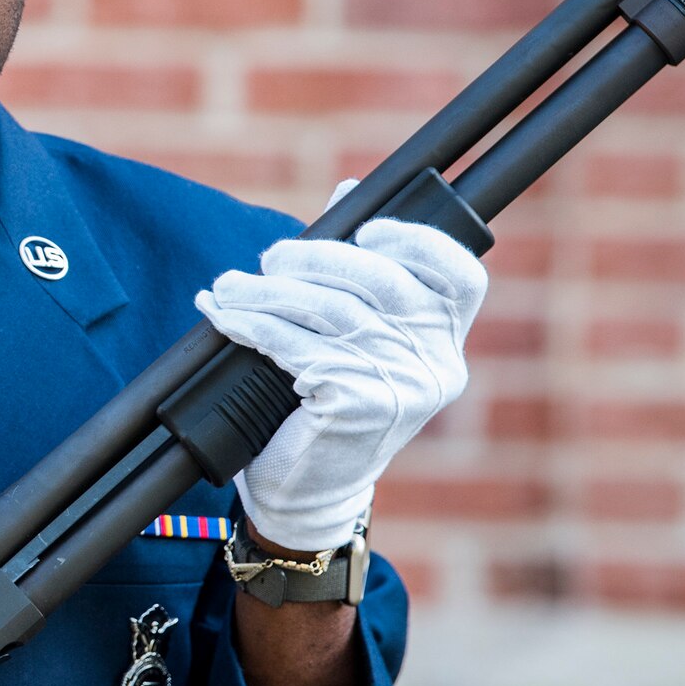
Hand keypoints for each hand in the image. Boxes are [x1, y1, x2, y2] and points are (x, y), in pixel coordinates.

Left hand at [195, 191, 486, 552]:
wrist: (308, 493)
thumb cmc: (326, 407)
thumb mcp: (352, 340)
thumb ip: (357, 272)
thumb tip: (349, 192)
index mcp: (445, 343)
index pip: (461, 278)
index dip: (417, 241)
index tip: (365, 229)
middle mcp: (435, 364)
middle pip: (380, 280)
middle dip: (313, 257)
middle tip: (267, 260)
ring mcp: (401, 386)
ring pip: (330, 310)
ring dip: (265, 292)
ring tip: (225, 288)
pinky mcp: (357, 403)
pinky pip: (297, 346)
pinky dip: (251, 326)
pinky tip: (223, 319)